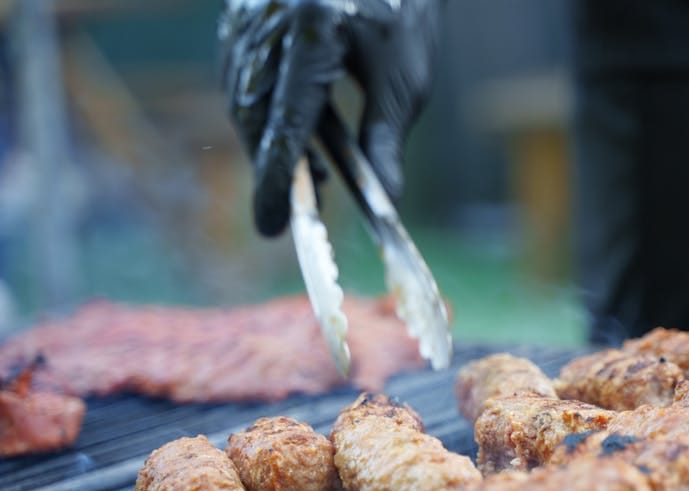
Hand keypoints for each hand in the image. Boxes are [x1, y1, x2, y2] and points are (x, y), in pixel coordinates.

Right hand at [219, 0, 442, 236]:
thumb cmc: (405, 9)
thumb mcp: (404, 78)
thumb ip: (386, 140)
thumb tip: (386, 200)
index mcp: (314, 30)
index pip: (285, 123)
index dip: (276, 182)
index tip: (273, 226)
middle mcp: (269, 18)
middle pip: (251, 113)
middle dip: (270, 165)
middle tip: (296, 205)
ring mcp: (248, 12)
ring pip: (240, 95)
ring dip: (266, 139)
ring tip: (310, 170)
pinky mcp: (241, 11)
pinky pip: (239, 72)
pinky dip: (261, 108)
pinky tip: (295, 127)